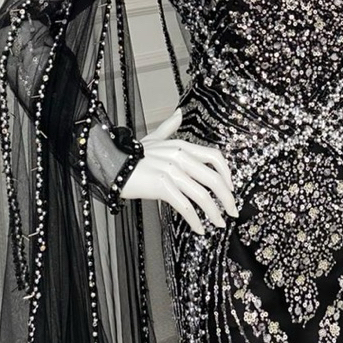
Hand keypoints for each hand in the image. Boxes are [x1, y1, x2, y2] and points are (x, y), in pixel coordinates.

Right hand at [120, 108, 238, 234]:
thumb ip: (169, 127)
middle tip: (232, 212)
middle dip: (227, 198)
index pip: (214, 156)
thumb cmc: (131, 154)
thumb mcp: (153, 138)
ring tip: (218, 224)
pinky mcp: (162, 185)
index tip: (231, 188)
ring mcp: (171, 170)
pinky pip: (185, 206)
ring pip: (202, 195)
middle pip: (213, 178)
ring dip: (213, 213)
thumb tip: (179, 114)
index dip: (227, 173)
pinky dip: (195, 220)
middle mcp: (179, 156)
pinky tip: (199, 229)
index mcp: (181, 146)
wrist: (110, 163)